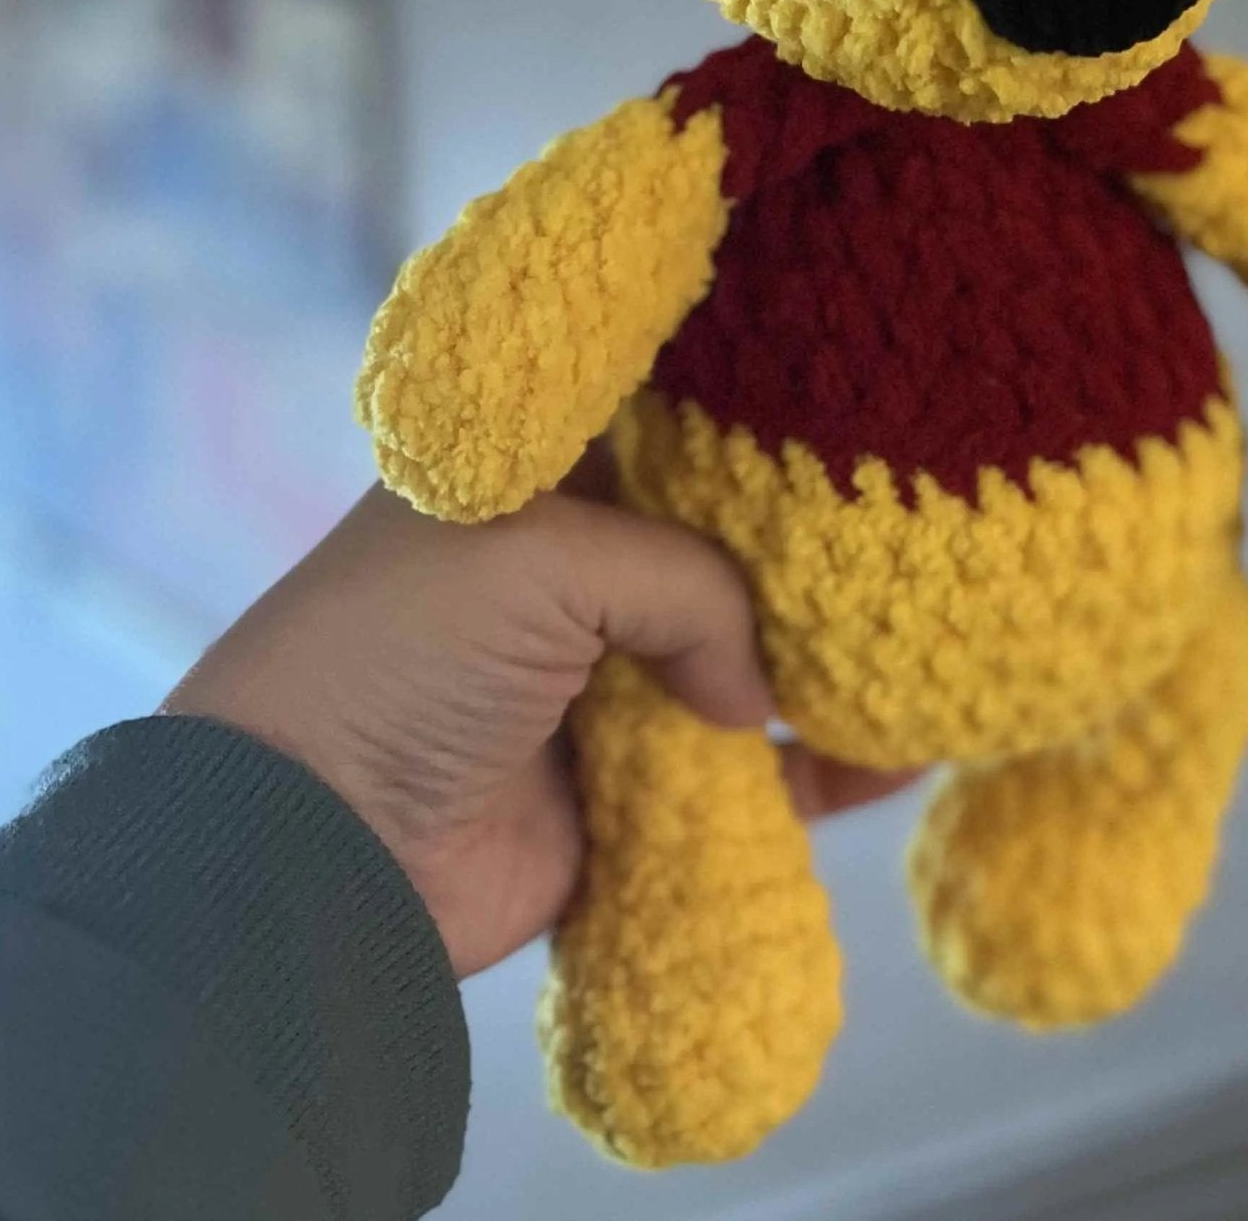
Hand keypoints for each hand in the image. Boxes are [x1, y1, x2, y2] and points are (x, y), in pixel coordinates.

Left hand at [165, 452, 916, 976]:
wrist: (309, 854)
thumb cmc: (407, 656)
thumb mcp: (543, 557)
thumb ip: (688, 585)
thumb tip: (753, 693)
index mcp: (533, 479)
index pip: (666, 424)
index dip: (754, 413)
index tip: (858, 394)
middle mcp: (576, 571)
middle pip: (725, 545)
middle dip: (814, 543)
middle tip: (924, 518)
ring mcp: (608, 685)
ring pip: (751, 660)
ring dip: (832, 656)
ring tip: (938, 632)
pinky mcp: (633, 793)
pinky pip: (754, 776)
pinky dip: (824, 771)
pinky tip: (908, 749)